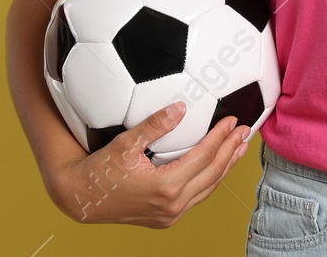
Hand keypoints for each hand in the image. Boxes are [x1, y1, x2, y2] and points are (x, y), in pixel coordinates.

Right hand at [46, 101, 250, 228]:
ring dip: (226, 167)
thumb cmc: (100, 170)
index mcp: (165, 186)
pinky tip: (217, 168)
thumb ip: (155, 125)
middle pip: (213, 174)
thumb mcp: (125, 143)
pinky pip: (196, 197)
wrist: (81, 198)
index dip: (221, 137)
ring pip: (208, 188)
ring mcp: (170, 215)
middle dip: (231, 150)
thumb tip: (180, 107)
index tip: (233, 120)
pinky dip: (211, 180)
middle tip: (245, 131)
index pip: (204, 157)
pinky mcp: (166, 219)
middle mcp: (172, 205)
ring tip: (239, 148)